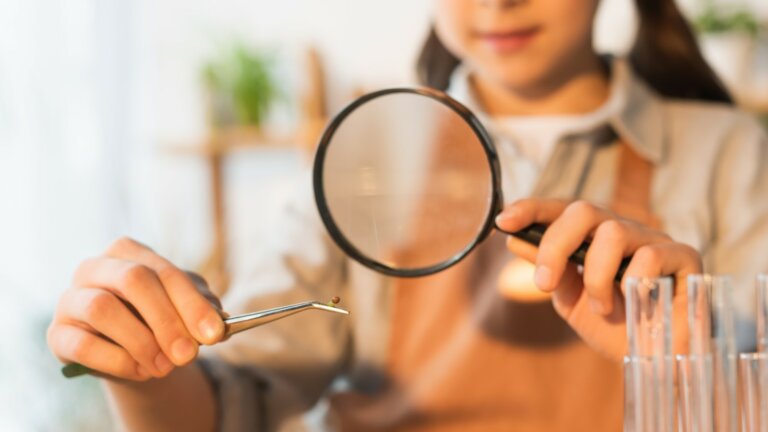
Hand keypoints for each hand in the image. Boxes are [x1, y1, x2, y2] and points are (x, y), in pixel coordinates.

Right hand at [47, 237, 225, 380]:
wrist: (132, 351)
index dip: (191, 304)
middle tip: (188, 355)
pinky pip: (83, 345)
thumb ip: (202, 310)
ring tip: (165, 366)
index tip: (214, 333)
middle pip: (133, 280)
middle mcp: (94, 267)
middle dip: (166, 320)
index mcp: (129, 252)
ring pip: (102, 309)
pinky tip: (140, 370)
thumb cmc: (162, 319)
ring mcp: (70, 299)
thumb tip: (217, 326)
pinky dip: (117, 361)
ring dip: (141, 342)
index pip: (164, 271)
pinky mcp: (57, 334)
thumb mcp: (186, 309)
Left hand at [496, 199, 700, 359]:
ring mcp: (654, 240)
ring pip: (614, 232)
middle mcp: (623, 231)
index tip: (503, 221)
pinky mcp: (684, 256)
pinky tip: (638, 305)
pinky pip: (651, 256)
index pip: (562, 210)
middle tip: (544, 283)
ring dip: (597, 276)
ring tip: (602, 307)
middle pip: (584, 210)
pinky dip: (635, 284)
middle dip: (556, 245)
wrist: (657, 360)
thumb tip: (513, 240)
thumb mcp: (571, 300)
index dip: (532, 209)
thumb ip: (548, 270)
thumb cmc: (615, 326)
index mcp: (593, 237)